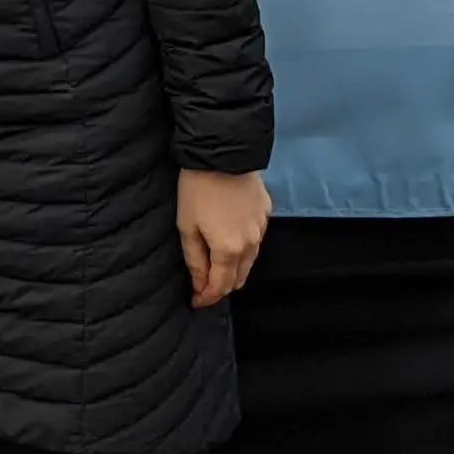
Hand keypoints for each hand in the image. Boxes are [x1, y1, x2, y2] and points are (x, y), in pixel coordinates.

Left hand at [176, 167, 268, 307]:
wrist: (223, 152)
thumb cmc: (197, 189)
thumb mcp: (186, 226)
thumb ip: (195, 260)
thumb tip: (201, 285)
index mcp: (229, 250)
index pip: (221, 286)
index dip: (207, 297)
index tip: (196, 301)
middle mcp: (251, 244)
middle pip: (239, 278)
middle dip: (222, 286)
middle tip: (205, 285)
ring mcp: (262, 228)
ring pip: (250, 260)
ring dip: (235, 268)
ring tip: (217, 265)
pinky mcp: (266, 211)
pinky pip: (256, 238)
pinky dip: (245, 245)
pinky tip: (232, 237)